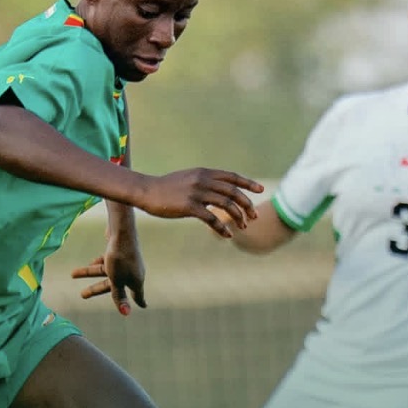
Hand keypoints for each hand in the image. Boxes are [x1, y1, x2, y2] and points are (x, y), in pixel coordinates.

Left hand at [70, 238, 145, 316]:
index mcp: (135, 281)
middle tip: (82, 295)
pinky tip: (90, 262)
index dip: (139, 302)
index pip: (138, 295)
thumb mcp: (117, 279)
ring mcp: (126, 261)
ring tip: (72, 274)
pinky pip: (108, 262)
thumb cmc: (121, 257)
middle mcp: (133, 272)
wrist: (122, 230)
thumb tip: (126, 313)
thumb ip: (119, 295)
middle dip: (96, 289)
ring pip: (106, 272)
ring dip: (88, 273)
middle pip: (114, 285)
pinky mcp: (119, 251)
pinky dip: (98, 263)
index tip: (144, 306)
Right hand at [137, 169, 262, 237]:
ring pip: (226, 205)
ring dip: (238, 217)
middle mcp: (203, 180)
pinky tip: (227, 235)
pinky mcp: (189, 206)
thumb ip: (204, 181)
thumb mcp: (188, 178)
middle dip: (247, 204)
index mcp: (204, 172)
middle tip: (253, 216)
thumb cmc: (167, 187)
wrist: (147, 191)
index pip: (232, 176)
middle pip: (233, 192)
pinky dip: (222, 227)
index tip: (260, 190)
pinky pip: (211, 218)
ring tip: (243, 227)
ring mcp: (196, 193)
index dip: (248, 183)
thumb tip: (218, 189)